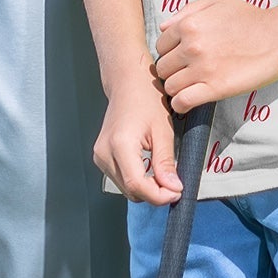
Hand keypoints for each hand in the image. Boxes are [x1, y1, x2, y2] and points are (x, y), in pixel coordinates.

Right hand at [93, 70, 182, 204]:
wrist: (127, 82)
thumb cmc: (145, 98)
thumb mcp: (163, 130)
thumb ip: (166, 162)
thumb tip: (172, 189)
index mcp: (120, 144)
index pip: (138, 186)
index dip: (160, 196)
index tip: (177, 192)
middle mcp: (104, 152)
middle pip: (131, 191)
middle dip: (155, 193)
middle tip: (174, 182)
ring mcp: (100, 155)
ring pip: (126, 189)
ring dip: (146, 188)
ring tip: (162, 171)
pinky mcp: (101, 157)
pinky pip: (121, 180)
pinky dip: (137, 180)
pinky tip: (148, 167)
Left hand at [153, 0, 277, 112]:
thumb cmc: (250, 17)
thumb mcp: (217, 1)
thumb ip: (187, 11)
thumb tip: (163, 27)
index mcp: (188, 24)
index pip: (160, 46)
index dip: (170, 54)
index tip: (180, 59)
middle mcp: (190, 46)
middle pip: (163, 68)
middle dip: (172, 72)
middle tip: (185, 74)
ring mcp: (202, 68)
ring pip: (170, 86)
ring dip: (177, 89)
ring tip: (189, 88)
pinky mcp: (215, 88)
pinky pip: (183, 102)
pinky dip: (181, 104)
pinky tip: (188, 102)